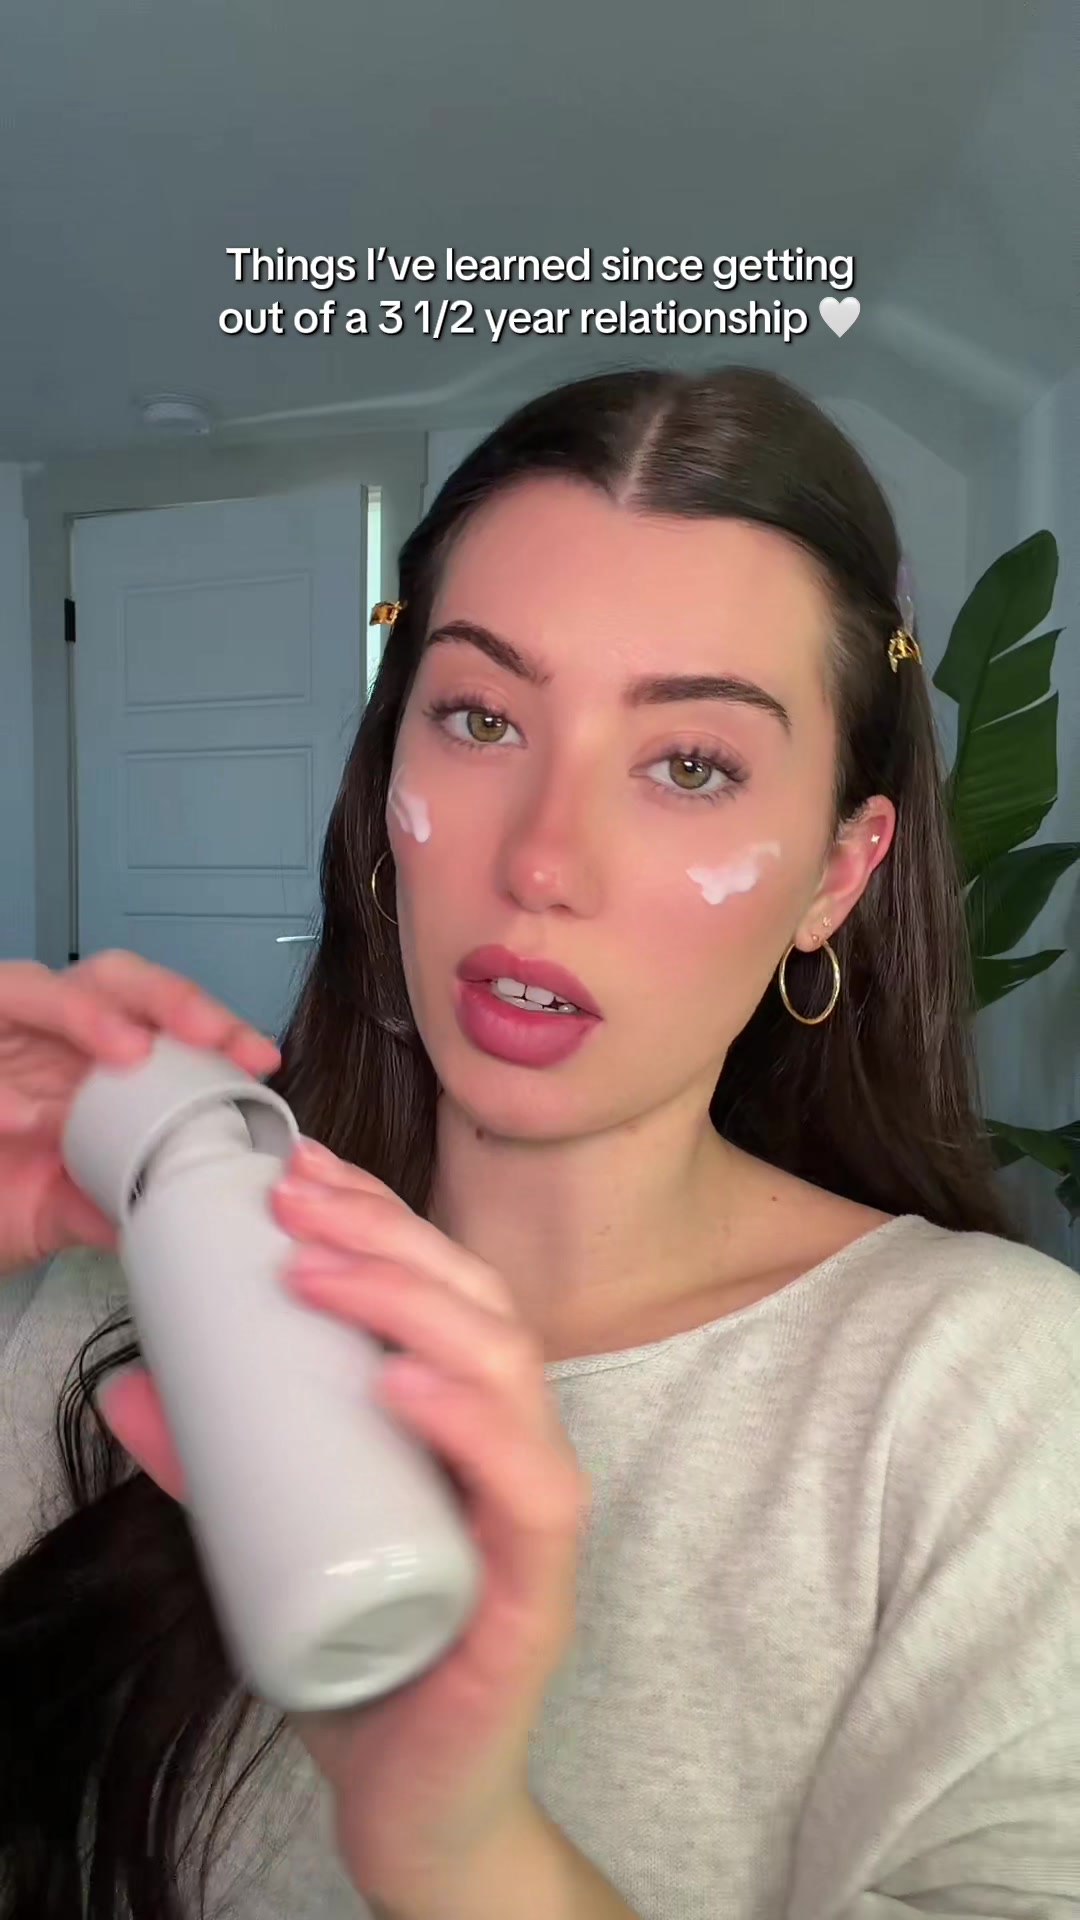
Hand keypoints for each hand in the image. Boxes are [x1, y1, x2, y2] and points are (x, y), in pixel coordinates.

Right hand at [0, 952, 280, 1275]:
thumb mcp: (64, 1211)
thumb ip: (116, 1202)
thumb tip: (191, 1208)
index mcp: (87, 1057)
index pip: (159, 1016)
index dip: (210, 1025)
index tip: (257, 1056)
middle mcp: (42, 1031)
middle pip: (111, 979)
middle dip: (167, 997)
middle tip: (206, 1032)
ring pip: (33, 987)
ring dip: (86, 1014)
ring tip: (129, 1051)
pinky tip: (25, 1119)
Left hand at [100, 1136, 588, 1916]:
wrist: (414, 1806)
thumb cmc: (365, 1656)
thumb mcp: (273, 1536)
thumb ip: (218, 1467)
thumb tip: (131, 1385)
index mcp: (469, 1425)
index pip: (444, 1290)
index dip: (380, 1216)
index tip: (297, 1169)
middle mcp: (514, 1452)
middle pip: (479, 1306)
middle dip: (388, 1236)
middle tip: (290, 1199)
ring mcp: (532, 1520)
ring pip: (511, 1374)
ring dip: (415, 1305)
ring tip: (317, 1271)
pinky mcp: (535, 1596)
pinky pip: (530, 1492)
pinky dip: (473, 1425)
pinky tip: (403, 1384)